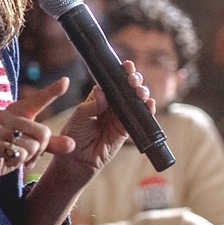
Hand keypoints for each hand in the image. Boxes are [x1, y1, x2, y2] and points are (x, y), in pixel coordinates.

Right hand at [0, 79, 75, 193]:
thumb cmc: (2, 155)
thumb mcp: (28, 148)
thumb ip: (50, 144)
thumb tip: (72, 145)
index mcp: (14, 112)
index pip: (37, 100)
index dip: (52, 91)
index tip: (66, 81)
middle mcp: (5, 115)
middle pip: (43, 133)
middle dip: (38, 151)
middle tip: (23, 156)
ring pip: (32, 146)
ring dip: (26, 159)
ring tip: (12, 159)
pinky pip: (18, 154)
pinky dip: (15, 163)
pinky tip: (3, 161)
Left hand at [55, 59, 153, 175]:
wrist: (77, 159)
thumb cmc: (74, 135)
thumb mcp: (79, 117)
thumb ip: (92, 105)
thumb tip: (102, 91)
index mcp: (99, 98)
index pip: (112, 82)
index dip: (121, 73)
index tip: (126, 65)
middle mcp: (111, 106)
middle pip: (127, 89)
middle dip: (134, 81)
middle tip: (133, 79)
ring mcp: (120, 117)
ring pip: (136, 101)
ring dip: (142, 93)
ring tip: (140, 91)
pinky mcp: (127, 130)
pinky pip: (140, 119)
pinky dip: (147, 111)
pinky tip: (149, 104)